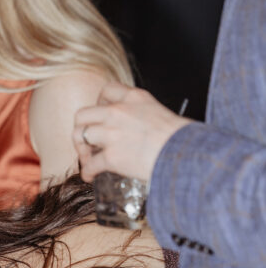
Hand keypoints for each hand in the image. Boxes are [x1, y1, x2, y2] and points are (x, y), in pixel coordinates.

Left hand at [73, 83, 191, 182]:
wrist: (187, 154)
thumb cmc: (182, 139)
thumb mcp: (161, 114)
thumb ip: (142, 116)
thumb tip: (137, 131)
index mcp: (135, 98)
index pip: (106, 90)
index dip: (99, 104)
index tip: (101, 117)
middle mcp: (119, 111)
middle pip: (83, 114)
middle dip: (82, 129)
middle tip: (89, 142)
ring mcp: (112, 133)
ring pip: (80, 135)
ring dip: (82, 150)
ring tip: (88, 160)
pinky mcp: (111, 156)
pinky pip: (90, 164)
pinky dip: (87, 171)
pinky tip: (91, 176)